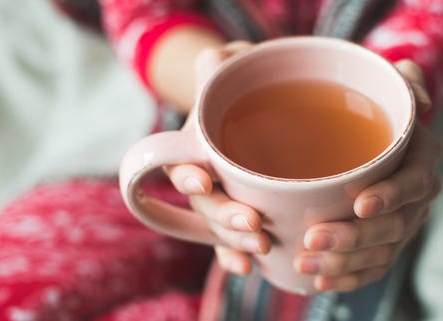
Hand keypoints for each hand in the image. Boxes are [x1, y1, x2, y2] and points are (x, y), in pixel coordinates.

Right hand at [165, 41, 271, 274]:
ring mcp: (224, 196)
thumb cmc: (243, 84)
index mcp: (192, 146)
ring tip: (261, 247)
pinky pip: (236, 238)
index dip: (189, 176)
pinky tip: (250, 267)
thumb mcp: (229, 66)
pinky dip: (238, 254)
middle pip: (205, 204)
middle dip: (223, 217)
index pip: (181, 164)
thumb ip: (219, 65)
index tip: (201, 181)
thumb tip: (215, 63)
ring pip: (221, 226)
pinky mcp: (246, 210)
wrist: (260, 102)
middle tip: (252, 224)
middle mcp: (203, 176)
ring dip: (236, 240)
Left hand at [293, 60, 442, 291]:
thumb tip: (421, 98)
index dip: (391, 196)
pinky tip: (319, 281)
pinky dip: (348, 279)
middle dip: (355, 238)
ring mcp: (403, 224)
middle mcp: (417, 197)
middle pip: (394, 226)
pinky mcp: (386, 244)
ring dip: (344, 263)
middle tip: (314, 239)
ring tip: (306, 264)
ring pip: (381, 253)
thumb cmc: (373, 110)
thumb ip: (404, 81)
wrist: (366, 138)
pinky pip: (373, 268)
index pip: (413, 183)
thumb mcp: (389, 86)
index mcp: (422, 159)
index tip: (359, 204)